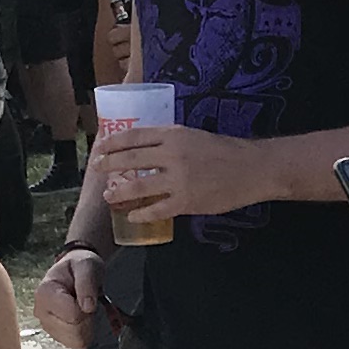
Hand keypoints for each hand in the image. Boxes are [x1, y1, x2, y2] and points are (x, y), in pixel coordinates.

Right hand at [34, 247, 101, 348]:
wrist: (76, 271)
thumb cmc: (79, 267)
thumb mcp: (87, 265)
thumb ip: (87, 283)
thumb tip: (87, 307)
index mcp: (44, 293)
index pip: (72, 316)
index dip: (87, 309)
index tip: (87, 297)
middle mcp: (41, 312)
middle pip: (74, 332)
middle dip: (88, 320)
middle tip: (87, 303)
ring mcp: (47, 325)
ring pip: (76, 342)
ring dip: (88, 328)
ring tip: (84, 310)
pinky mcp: (55, 335)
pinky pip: (77, 344)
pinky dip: (86, 334)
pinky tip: (83, 319)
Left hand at [103, 125, 266, 223]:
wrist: (252, 168)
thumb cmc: (225, 151)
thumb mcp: (194, 135)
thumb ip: (170, 141)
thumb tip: (145, 148)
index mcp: (174, 134)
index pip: (134, 136)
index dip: (113, 142)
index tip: (100, 147)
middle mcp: (172, 154)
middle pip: (130, 159)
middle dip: (108, 165)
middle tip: (96, 169)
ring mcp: (178, 179)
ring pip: (138, 185)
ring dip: (119, 192)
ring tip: (109, 196)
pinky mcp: (186, 201)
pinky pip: (156, 209)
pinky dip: (141, 213)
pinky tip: (132, 215)